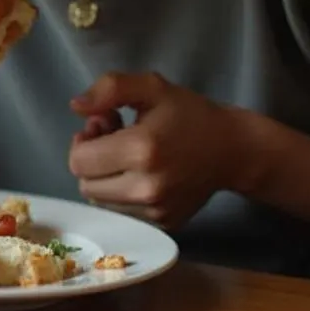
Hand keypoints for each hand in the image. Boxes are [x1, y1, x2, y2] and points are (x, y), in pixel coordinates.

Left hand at [68, 72, 248, 229]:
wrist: (233, 150)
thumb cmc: (189, 114)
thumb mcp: (151, 87)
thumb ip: (110, 89)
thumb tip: (76, 107)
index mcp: (141, 150)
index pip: (79, 161)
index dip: (83, 141)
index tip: (104, 125)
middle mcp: (147, 187)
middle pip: (86, 185)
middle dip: (92, 160)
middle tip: (114, 138)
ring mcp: (156, 210)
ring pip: (102, 201)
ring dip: (106, 178)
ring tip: (129, 155)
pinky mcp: (164, 223)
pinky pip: (123, 211)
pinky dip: (124, 193)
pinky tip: (143, 172)